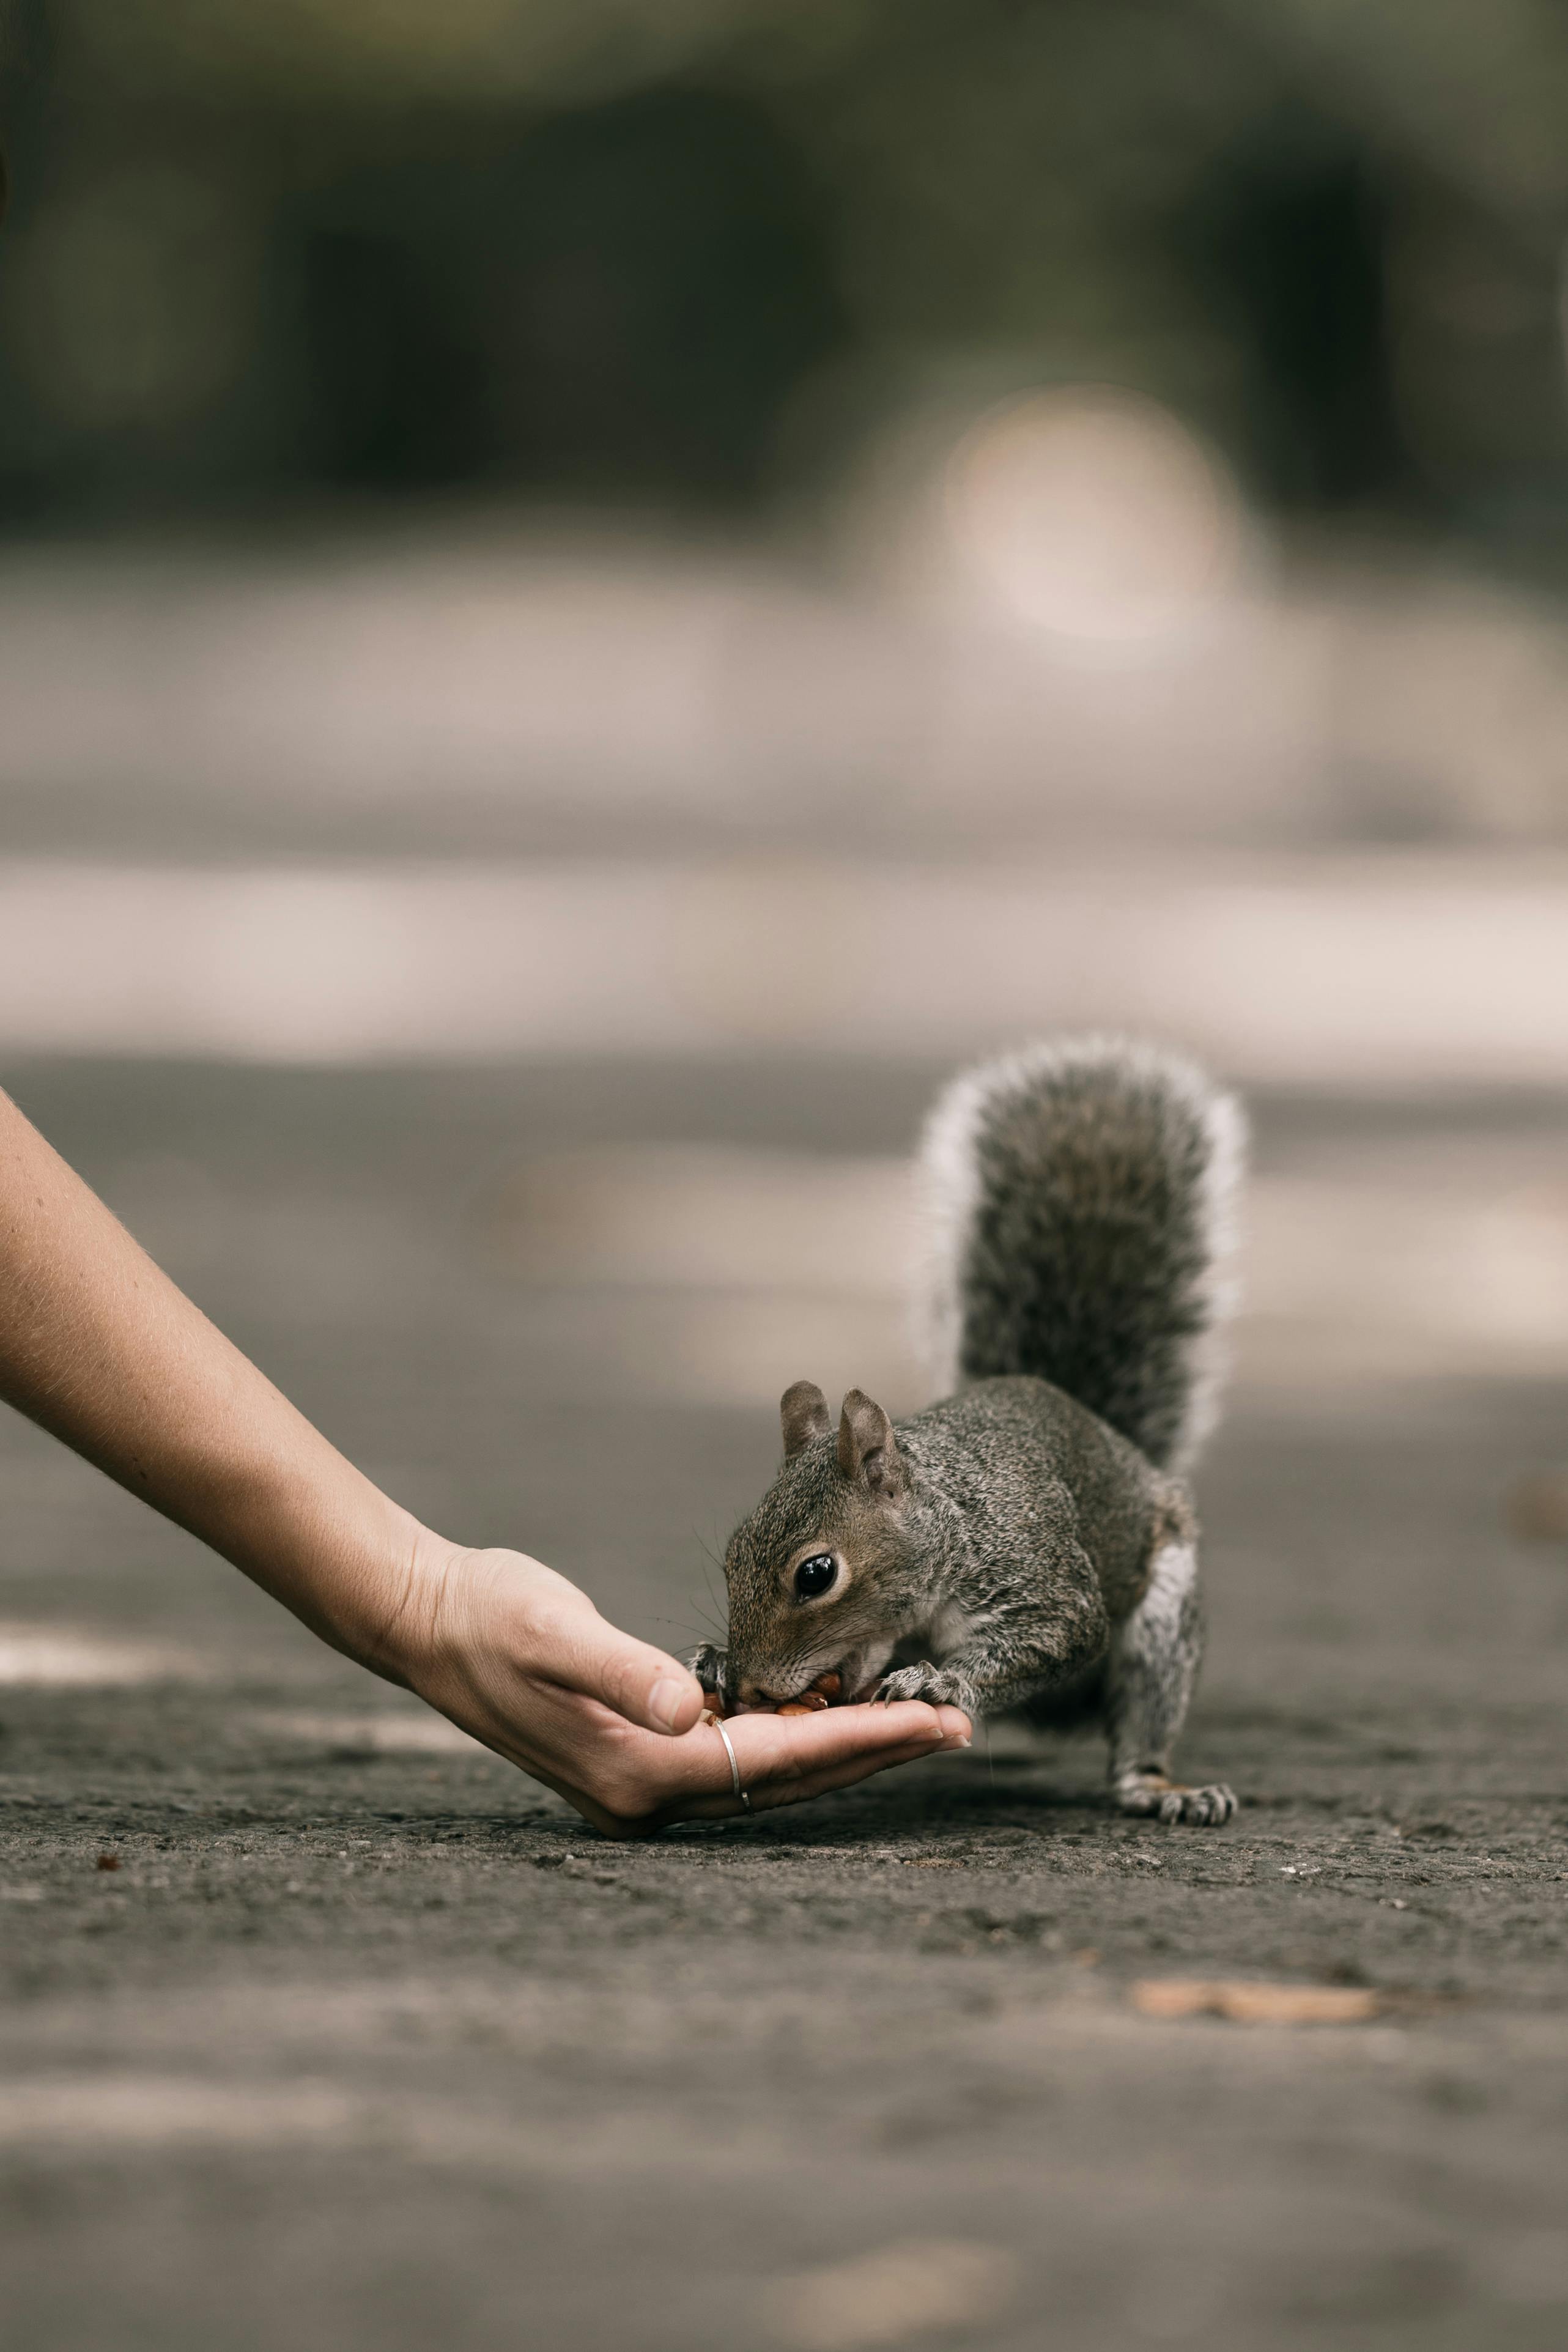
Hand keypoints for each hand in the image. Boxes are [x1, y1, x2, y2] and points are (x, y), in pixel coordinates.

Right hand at [392, 1541, 971, 1839]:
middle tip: (959, 1721)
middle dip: (876, 1747)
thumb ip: (621, 1670)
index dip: (863, 1735)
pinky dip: (796, 1734)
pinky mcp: (640, 1753)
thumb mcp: (552, 1632)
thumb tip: (687, 1708)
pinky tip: (833, 1706)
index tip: (936, 1719)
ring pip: (772, 1769)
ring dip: (845, 1743)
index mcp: (638, 1771)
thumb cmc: (489, 1617)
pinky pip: (741, 1754)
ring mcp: (643, 1779)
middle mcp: (647, 1793)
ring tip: (919, 1717)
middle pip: (790, 1777)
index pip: (779, 1758)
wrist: (428, 1621)